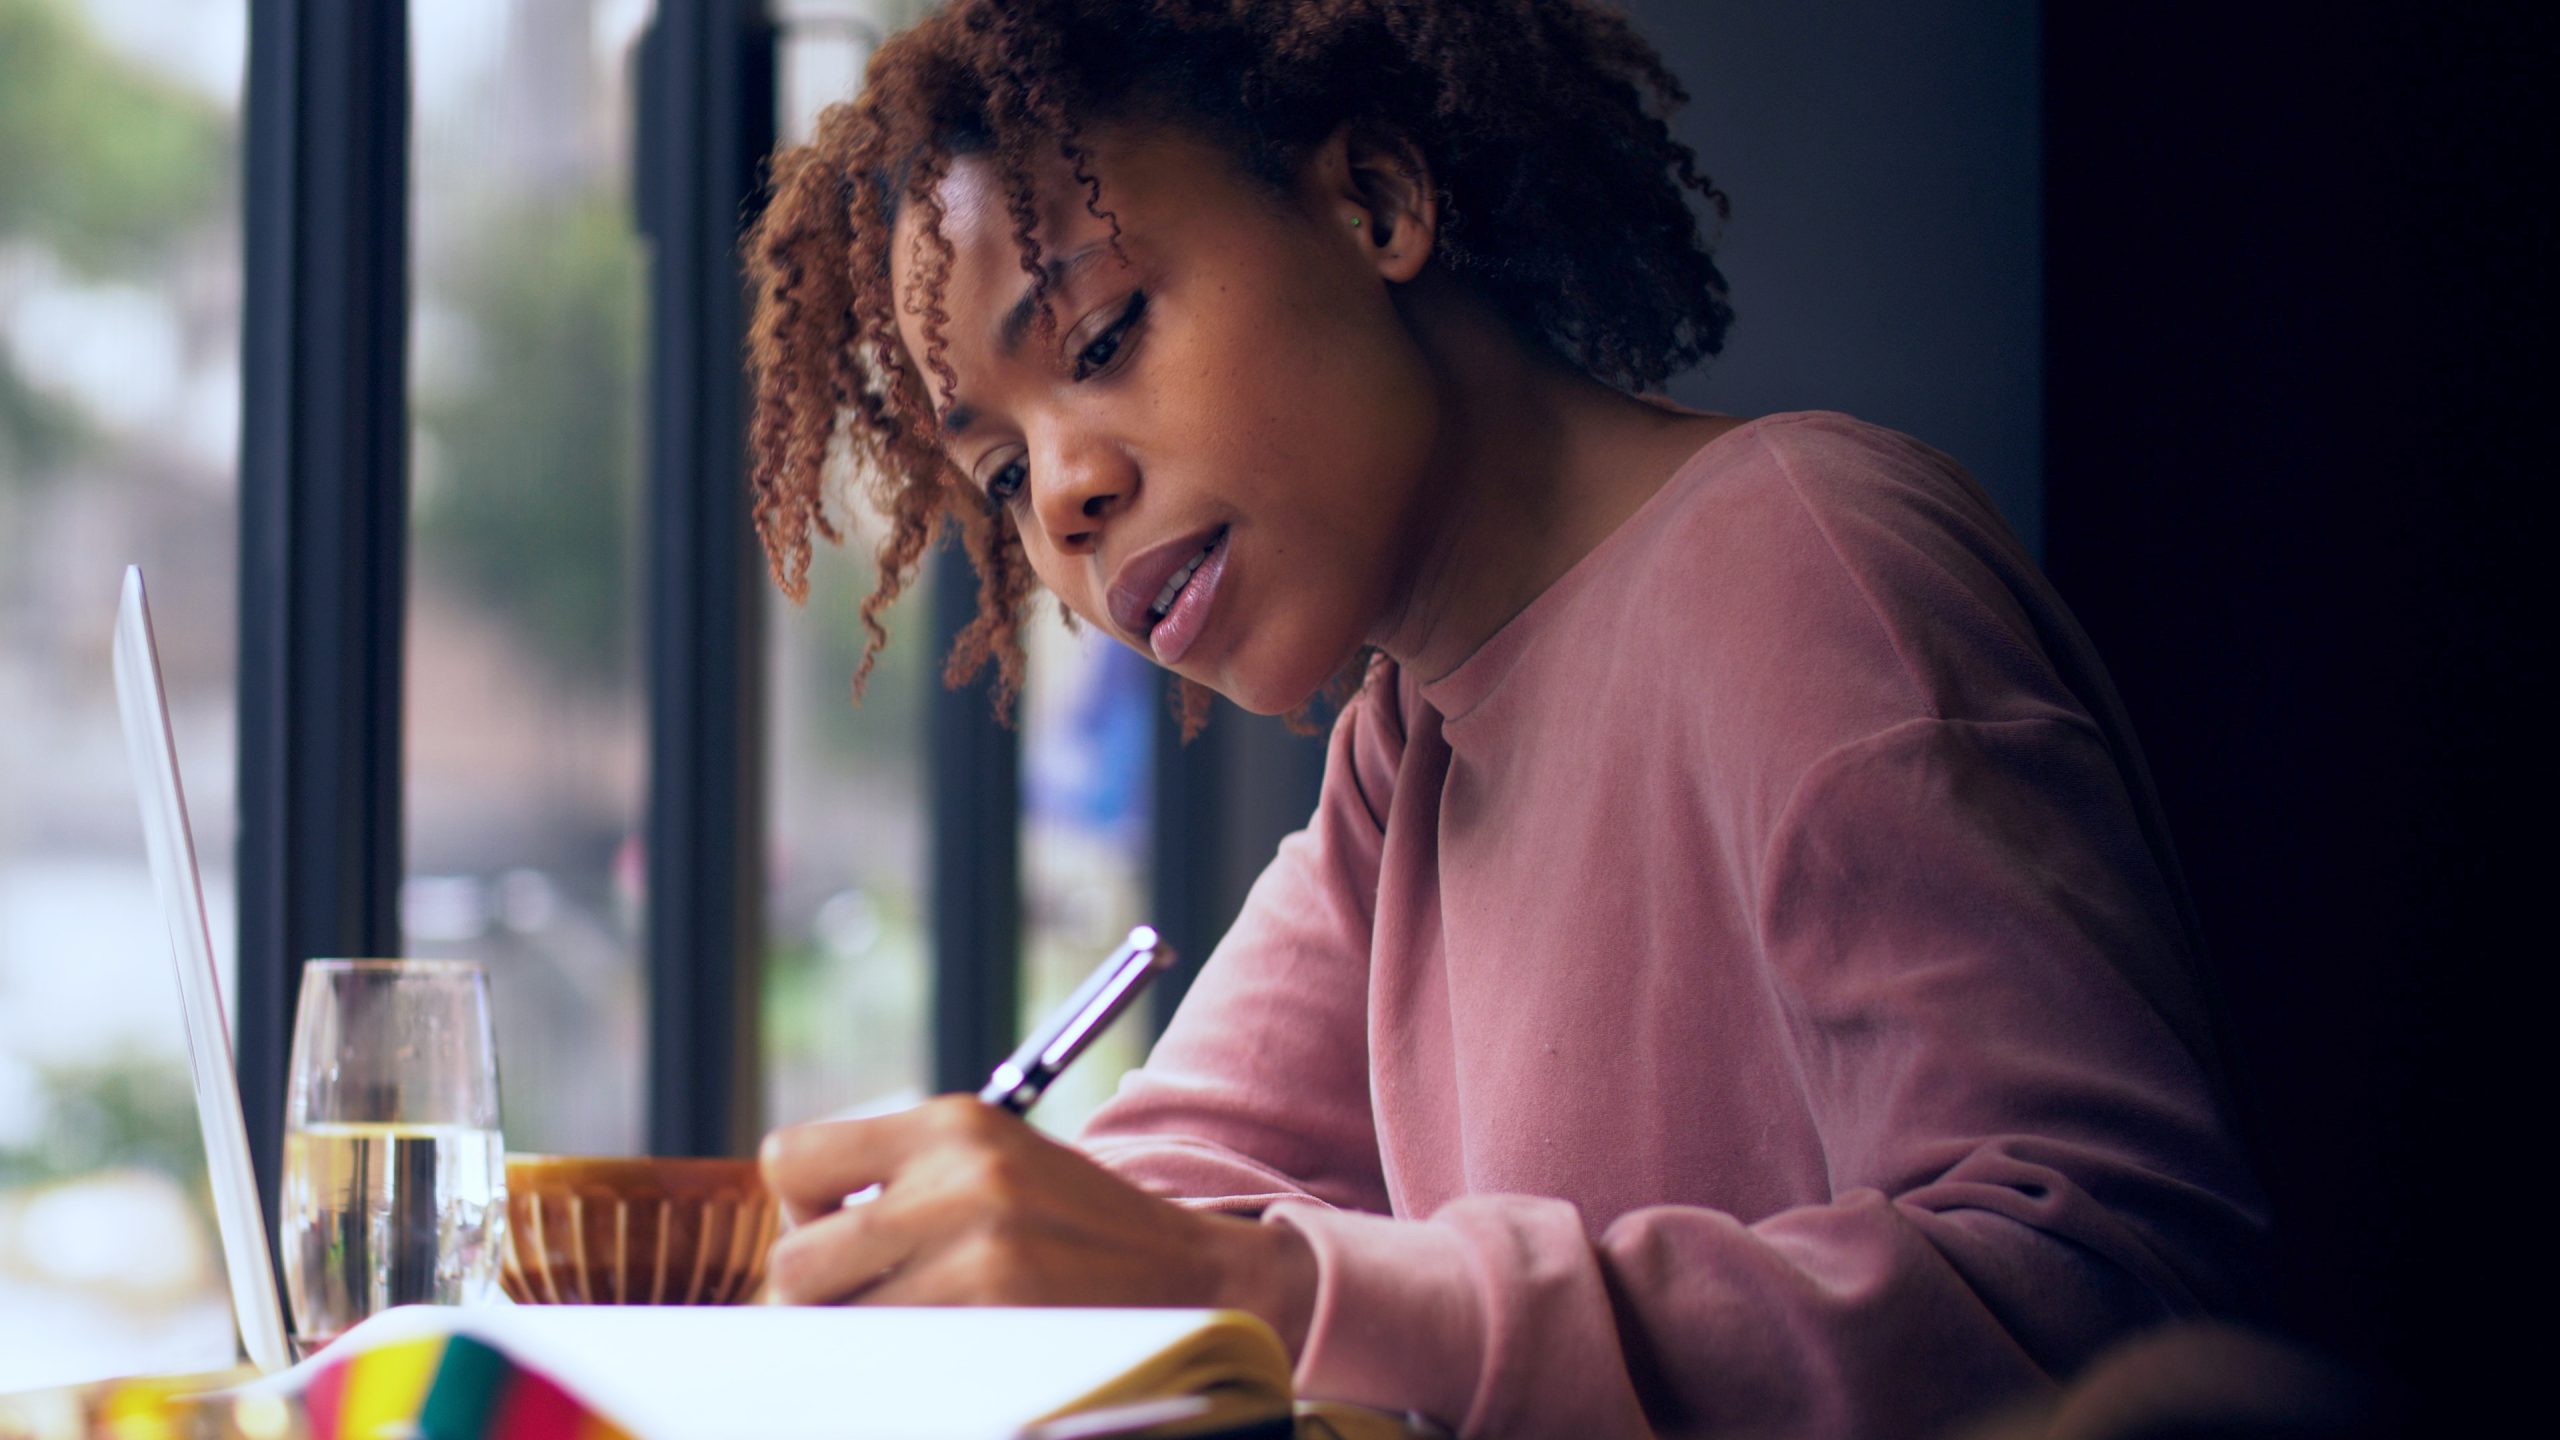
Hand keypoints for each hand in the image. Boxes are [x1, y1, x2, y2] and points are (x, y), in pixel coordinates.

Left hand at [758, 1095, 1316, 1355]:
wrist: (1197, 1275)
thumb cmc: (1075, 1230)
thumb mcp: (995, 1164)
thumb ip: (902, 1182)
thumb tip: (790, 1252)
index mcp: (952, 1122)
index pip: (789, 1159)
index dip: (802, 1211)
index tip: (848, 1233)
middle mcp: (961, 1174)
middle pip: (794, 1264)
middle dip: (819, 1296)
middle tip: (879, 1298)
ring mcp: (982, 1252)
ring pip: (838, 1328)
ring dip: (865, 1338)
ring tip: (928, 1325)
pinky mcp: (1000, 1319)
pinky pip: (892, 1365)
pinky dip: (904, 1370)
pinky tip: (954, 1352)